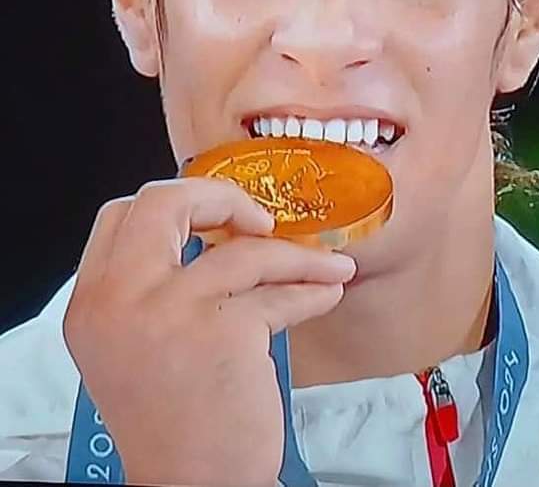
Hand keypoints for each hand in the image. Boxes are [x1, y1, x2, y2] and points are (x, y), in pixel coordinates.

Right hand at [63, 177, 355, 486]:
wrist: (193, 486)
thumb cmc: (175, 420)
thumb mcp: (136, 344)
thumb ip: (154, 287)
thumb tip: (214, 230)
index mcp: (93, 302)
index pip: (122, 216)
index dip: (176, 203)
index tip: (216, 216)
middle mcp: (118, 300)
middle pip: (165, 203)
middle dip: (222, 198)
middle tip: (260, 219)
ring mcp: (168, 310)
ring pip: (245, 249)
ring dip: (300, 256)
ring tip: (328, 266)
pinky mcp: (223, 329)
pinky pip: (280, 290)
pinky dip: (313, 288)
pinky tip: (328, 292)